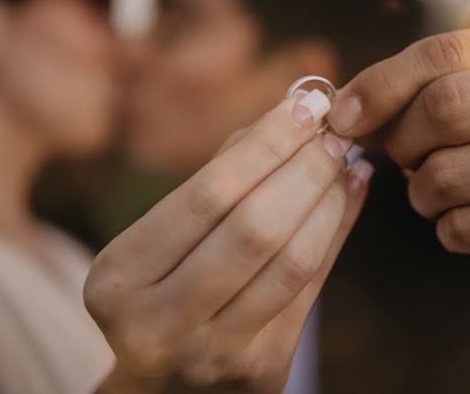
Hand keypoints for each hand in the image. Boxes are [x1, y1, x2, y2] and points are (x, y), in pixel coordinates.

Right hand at [86, 91, 373, 392]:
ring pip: (291, 260)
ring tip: (347, 158)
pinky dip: (337, 232)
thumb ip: (216, 179)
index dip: (266, 145)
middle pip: (254, 227)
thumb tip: (286, 114)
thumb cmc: (162, 295)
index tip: (306, 104)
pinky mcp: (262, 371)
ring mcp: (213, 354)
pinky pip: (311, 288)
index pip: (207, 194)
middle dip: (304, 167)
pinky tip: (350, 194)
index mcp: (119, 277)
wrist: (164, 391)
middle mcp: (158, 323)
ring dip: (329, 199)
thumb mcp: (162, 242)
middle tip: (333, 130)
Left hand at [328, 20, 469, 328]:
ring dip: (423, 192)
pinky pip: (465, 227)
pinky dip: (449, 230)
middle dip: (404, 142)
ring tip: (443, 190)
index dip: (381, 86)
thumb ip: (400, 91)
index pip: (443, 52)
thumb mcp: (454, 97)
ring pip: (449, 174)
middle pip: (447, 107)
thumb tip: (342, 113)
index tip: (343, 118)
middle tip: (406, 158)